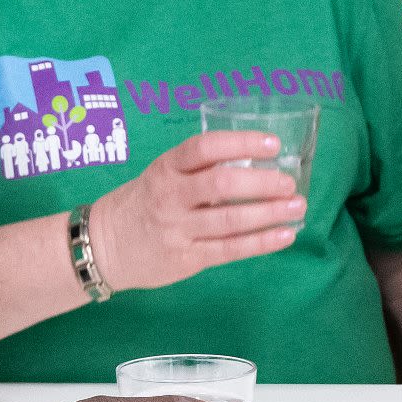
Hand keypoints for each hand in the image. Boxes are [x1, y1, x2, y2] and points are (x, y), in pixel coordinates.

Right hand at [86, 137, 307, 293]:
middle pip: (221, 185)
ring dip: (269, 214)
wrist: (104, 245)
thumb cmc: (144, 202)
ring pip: (229, 221)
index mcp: (166, 168)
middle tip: (289, 182)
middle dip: (261, 183)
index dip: (241, 143)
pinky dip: (261, 243)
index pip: (204, 148)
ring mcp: (178, 230)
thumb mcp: (161, 175)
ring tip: (297, 207)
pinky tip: (285, 235)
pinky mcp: (186, 259)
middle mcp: (171, 197)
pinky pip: (229, 250)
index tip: (273, 143)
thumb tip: (257, 163)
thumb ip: (199, 170)